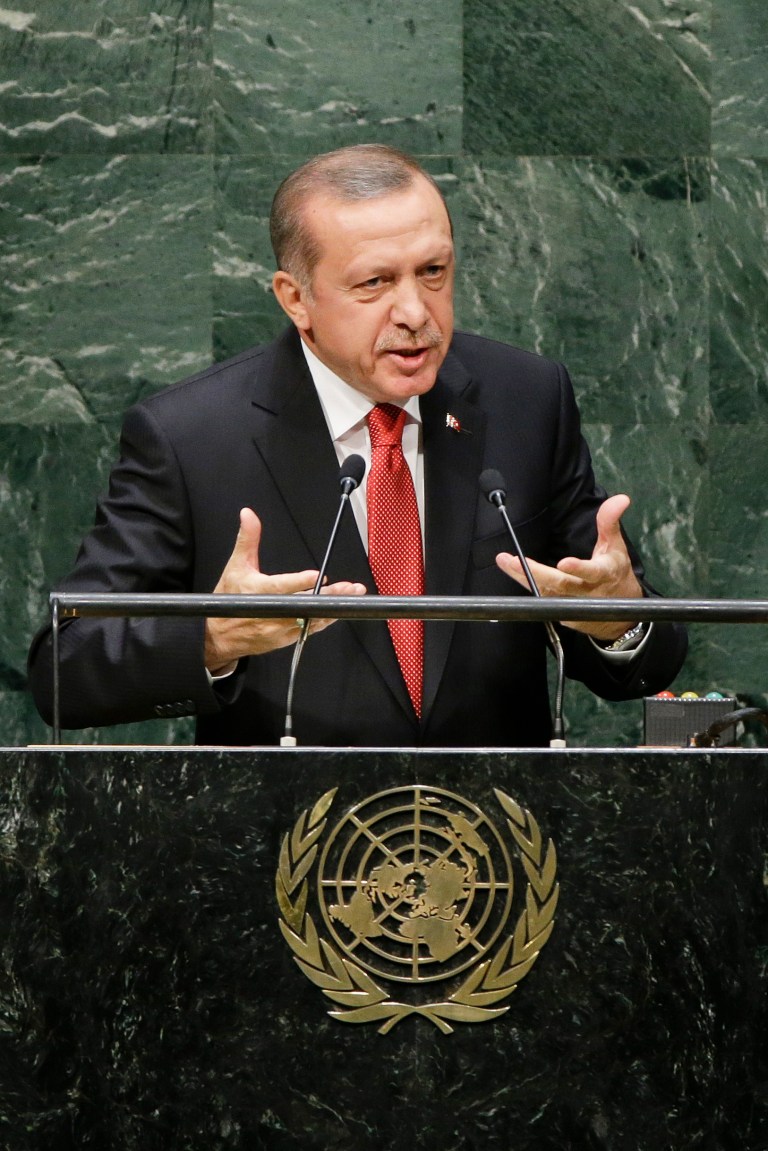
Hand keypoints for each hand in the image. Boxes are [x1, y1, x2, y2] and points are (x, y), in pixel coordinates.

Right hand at [204, 508, 366, 672]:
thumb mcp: (236, 566)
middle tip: (348, 587)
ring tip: (351, 594)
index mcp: (259, 592)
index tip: (317, 576)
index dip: (300, 582)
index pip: (282, 587)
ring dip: (333, 607)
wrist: (221, 635)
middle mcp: (272, 613)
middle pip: (304, 604)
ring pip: (311, 618)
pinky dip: (325, 619)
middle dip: (329, 595)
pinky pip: (310, 628)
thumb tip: (249, 515)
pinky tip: (338, 609)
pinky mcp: (287, 638)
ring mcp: (280, 628)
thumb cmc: (229, 600)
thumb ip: (247, 539)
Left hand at [495, 494, 642, 641]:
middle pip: (560, 585)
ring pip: (545, 593)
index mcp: (603, 574)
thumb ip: (610, 522)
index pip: (592, 572)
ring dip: (523, 578)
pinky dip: (527, 585)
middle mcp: (587, 592)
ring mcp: (573, 606)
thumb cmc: (614, 571)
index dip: (578, 569)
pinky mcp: (563, 614)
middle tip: (514, 561)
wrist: (618, 609)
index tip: (564, 563)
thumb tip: (621, 499)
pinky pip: (541, 599)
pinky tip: (513, 571)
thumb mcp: (615, 546)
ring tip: (506, 561)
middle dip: (536, 574)